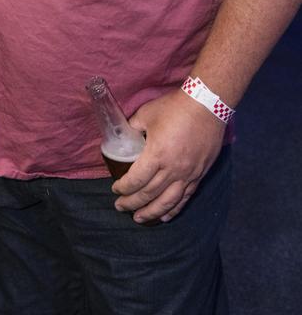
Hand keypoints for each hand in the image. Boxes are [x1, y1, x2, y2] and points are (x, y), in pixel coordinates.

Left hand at [111, 90, 225, 223]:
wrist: (207, 105)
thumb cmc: (175, 108)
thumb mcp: (146, 114)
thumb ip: (134, 127)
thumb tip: (124, 135)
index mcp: (156, 155)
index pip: (136, 180)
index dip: (123, 187)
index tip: (115, 189)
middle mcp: (172, 170)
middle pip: (149, 194)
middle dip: (132, 203)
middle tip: (120, 207)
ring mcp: (188, 174)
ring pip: (167, 202)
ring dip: (152, 213)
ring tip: (139, 218)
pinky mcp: (199, 175)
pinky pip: (185, 198)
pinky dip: (174, 209)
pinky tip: (165, 215)